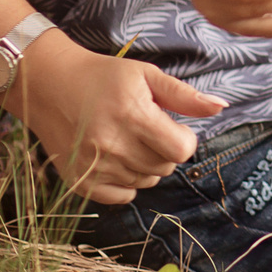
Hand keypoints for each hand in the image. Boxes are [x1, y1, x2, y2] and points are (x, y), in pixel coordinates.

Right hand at [8, 32, 224, 204]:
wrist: (49, 85)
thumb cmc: (103, 76)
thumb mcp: (146, 75)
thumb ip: (184, 95)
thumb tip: (221, 106)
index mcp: (133, 115)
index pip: (181, 150)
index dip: (184, 138)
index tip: (171, 124)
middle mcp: (112, 145)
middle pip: (165, 167)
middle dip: (163, 148)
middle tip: (145, 127)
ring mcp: (94, 167)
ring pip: (146, 181)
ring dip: (145, 163)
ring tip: (126, 137)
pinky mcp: (80, 182)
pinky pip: (123, 195)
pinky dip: (126, 180)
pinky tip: (114, 156)